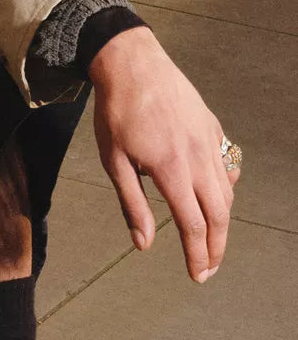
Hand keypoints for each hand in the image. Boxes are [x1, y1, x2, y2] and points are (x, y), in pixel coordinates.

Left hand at [89, 26, 239, 283]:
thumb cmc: (116, 114)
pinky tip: (216, 198)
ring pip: (227, 191)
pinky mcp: (213, 128)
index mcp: (172, 169)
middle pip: (219, 213)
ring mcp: (210, 140)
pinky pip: (227, 166)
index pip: (193, 224)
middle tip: (208, 269)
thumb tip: (144, 244)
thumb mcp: (113, 163)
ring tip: (211, 241)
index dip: (197, 254)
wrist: (132, 64)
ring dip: (222, 221)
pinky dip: (226, 188)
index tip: (197, 275)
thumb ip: (132, 205)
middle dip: (216, 246)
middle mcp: (199, 157)